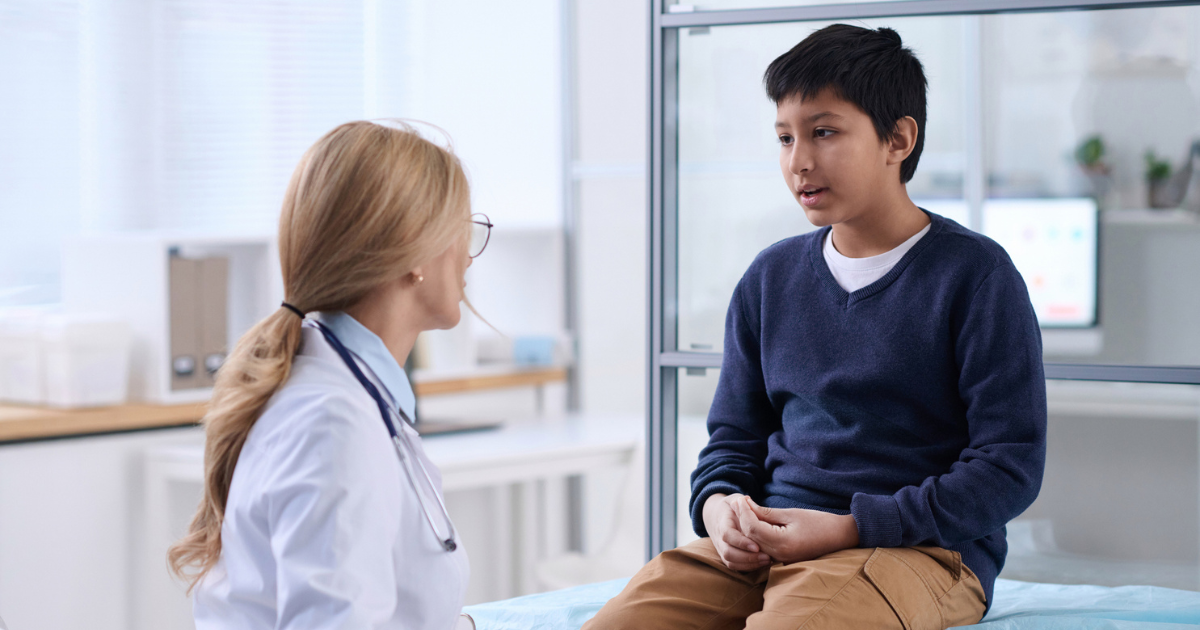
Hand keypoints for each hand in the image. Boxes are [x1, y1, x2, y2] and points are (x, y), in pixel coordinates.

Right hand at [702, 493, 772, 570]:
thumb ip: (744, 503)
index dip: (741, 542)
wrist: (716, 515)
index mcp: (722, 522)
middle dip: (748, 557)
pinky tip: (762, 564)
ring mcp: (721, 548)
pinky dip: (748, 568)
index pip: (727, 534)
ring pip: (730, 562)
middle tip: (767, 557)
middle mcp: (719, 538)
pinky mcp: (726, 556)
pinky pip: (734, 566)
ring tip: (767, 561)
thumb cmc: (732, 506)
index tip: (757, 546)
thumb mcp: (737, 499)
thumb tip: (749, 501)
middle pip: (728, 552)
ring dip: (749, 564)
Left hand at [733, 496, 859, 563]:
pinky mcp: (784, 559)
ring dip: (747, 527)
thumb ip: (767, 513)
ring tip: (744, 509)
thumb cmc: (819, 522)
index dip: (744, 513)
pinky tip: (754, 521)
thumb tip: (747, 506)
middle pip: (750, 538)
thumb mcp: (791, 514)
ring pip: (755, 544)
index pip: (752, 529)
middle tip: (738, 502)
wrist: (840, 536)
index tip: (740, 499)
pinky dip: (756, 534)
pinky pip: (763, 547)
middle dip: (742, 519)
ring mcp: (781, 559)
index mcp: (782, 544)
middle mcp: (779, 555)